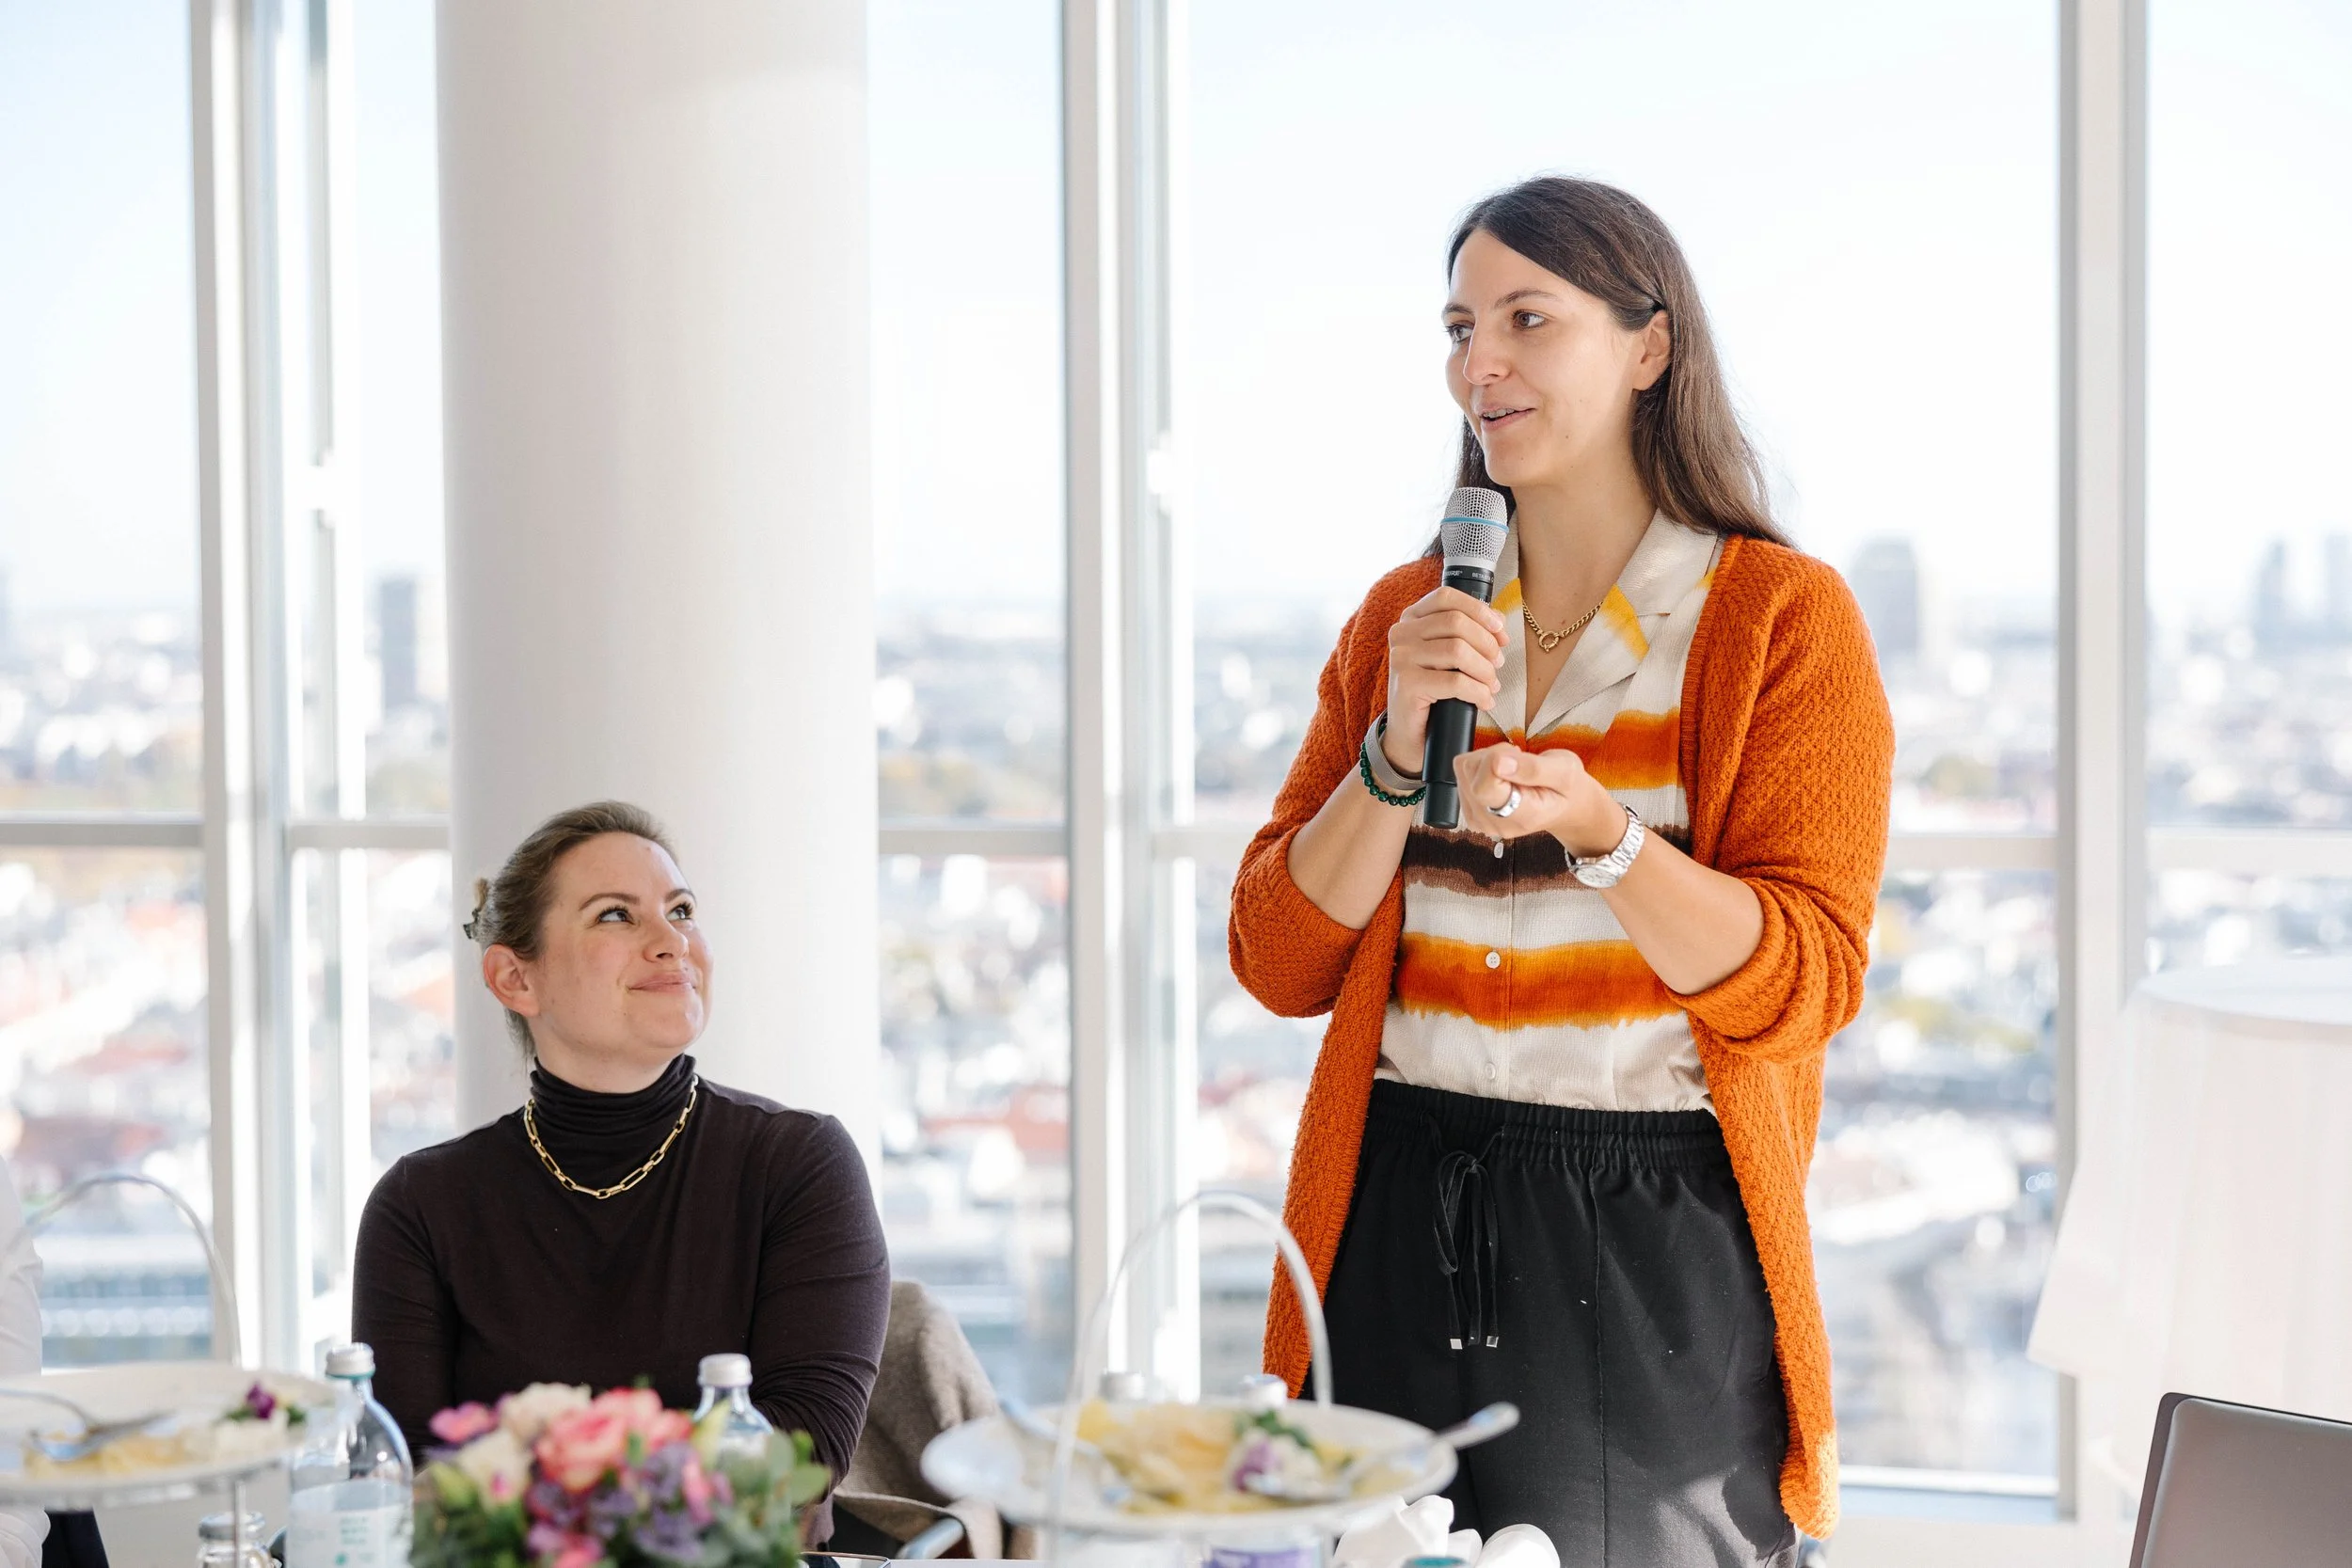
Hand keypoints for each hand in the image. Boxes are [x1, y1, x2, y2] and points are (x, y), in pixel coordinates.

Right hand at [1383, 587, 1506, 775]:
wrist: (1411, 734)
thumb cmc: (1434, 691)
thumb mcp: (1448, 655)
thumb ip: (1465, 632)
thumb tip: (1497, 620)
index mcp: (1411, 619)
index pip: (1446, 597)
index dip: (1479, 610)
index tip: (1500, 630)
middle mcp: (1401, 634)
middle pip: (1456, 623)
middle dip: (1487, 643)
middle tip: (1498, 664)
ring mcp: (1400, 658)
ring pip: (1458, 651)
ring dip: (1484, 670)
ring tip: (1491, 685)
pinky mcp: (1406, 684)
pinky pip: (1455, 681)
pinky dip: (1478, 692)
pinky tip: (1484, 701)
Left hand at [1453, 743, 1628, 856]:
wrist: (1564, 806)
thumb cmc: (1567, 788)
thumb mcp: (1565, 770)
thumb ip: (1533, 768)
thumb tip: (1499, 763)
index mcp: (1521, 817)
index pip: (1484, 788)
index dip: (1495, 760)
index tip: (1518, 755)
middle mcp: (1495, 823)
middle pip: (1471, 771)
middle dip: (1494, 755)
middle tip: (1520, 760)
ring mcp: (1480, 820)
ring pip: (1464, 767)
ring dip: (1487, 758)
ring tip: (1513, 768)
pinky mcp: (1470, 810)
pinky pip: (1461, 772)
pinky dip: (1480, 765)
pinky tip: (1502, 774)